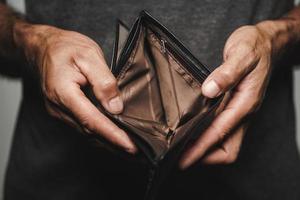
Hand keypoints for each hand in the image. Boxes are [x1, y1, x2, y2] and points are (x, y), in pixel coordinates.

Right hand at [15, 22, 136, 152]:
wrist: (42, 47)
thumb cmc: (65, 48)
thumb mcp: (89, 56)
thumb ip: (103, 82)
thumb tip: (115, 107)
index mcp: (64, 92)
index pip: (92, 120)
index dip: (112, 135)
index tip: (129, 146)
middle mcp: (58, 107)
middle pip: (89, 132)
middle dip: (113, 144)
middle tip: (135, 151)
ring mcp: (58, 111)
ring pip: (85, 132)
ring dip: (106, 142)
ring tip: (126, 147)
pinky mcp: (61, 111)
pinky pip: (81, 126)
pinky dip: (98, 134)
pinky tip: (110, 136)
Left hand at [179, 23, 275, 168]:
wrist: (266, 43)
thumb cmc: (255, 47)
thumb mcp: (242, 54)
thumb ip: (227, 73)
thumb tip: (209, 90)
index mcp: (246, 102)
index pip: (220, 133)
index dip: (201, 148)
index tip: (184, 159)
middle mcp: (243, 112)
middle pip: (228, 149)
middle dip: (205, 157)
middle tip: (180, 158)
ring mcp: (240, 112)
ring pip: (226, 143)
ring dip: (206, 150)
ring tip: (183, 150)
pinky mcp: (235, 108)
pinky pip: (222, 131)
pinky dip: (208, 137)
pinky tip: (193, 133)